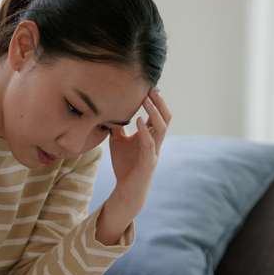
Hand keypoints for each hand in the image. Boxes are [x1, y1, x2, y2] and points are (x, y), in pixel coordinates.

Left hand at [104, 88, 171, 222]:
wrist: (126, 189)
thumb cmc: (125, 165)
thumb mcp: (118, 141)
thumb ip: (117, 127)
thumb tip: (108, 110)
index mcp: (151, 136)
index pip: (158, 114)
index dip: (155, 100)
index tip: (147, 85)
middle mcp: (156, 141)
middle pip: (166, 117)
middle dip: (159, 102)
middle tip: (151, 88)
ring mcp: (154, 151)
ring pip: (162, 128)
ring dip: (154, 112)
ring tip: (146, 99)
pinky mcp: (148, 162)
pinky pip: (150, 143)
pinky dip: (145, 131)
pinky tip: (139, 121)